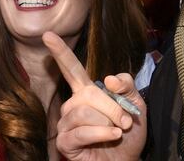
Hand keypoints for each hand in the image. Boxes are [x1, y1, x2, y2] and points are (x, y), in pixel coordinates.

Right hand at [43, 32, 146, 160]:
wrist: (128, 160)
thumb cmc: (129, 132)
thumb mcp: (136, 104)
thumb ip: (126, 86)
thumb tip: (108, 79)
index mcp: (86, 92)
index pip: (71, 69)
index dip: (60, 52)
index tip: (48, 35)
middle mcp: (72, 105)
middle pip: (88, 93)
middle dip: (113, 107)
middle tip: (127, 120)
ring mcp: (66, 124)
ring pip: (85, 112)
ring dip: (108, 121)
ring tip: (118, 130)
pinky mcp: (65, 142)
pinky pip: (81, 132)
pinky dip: (101, 133)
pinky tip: (112, 135)